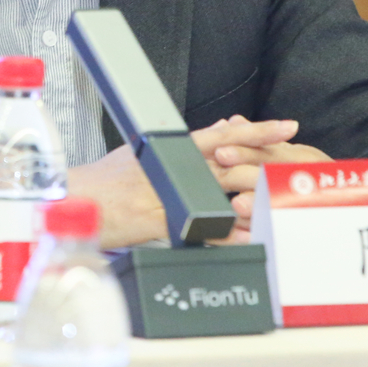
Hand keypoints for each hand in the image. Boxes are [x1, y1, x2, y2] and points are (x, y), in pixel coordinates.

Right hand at [66, 115, 328, 248]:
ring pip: (219, 194)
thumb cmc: (103, 180)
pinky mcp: (156, 223)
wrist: (71, 201)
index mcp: (167, 148)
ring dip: (252, 199)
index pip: (220, 134)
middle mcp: (170, 167)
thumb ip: (184, 142)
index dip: (255, 130)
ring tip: (283, 200)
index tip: (286, 126)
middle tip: (297, 156)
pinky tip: (248, 240)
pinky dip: (225, 236)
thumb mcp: (142, 150)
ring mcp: (164, 194)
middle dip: (264, 158)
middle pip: (228, 160)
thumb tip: (222, 127)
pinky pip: (198, 230)